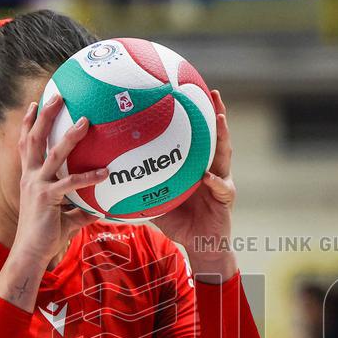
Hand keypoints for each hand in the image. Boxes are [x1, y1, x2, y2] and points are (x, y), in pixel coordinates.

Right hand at [12, 95, 106, 264]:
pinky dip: (88, 177)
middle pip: (35, 138)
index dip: (30, 122)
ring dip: (70, 136)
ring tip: (85, 121)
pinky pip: (71, 183)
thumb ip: (81, 208)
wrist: (30, 251)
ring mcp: (37, 185)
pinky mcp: (47, 197)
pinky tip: (105, 173)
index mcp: (30, 176)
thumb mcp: (65, 215)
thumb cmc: (46, 234)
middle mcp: (30, 176)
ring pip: (54, 154)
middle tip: (57, 96)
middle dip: (45, 115)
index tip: (35, 103)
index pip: (26, 143)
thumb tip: (101, 208)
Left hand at [152, 89, 237, 282]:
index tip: (188, 91)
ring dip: (224, 137)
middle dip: (217, 113)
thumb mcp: (156, 201)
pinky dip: (215, 181)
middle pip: (217, 137)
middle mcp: (213, 169)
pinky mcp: (227, 199)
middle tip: (212, 92)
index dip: (196, 115)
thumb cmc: (180, 224)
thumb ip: (140, 187)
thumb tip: (110, 176)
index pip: (198, 136)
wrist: (202, 246)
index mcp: (198, 167)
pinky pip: (222, 188)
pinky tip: (207, 176)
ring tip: (220, 119)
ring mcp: (223, 182)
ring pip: (226, 155)